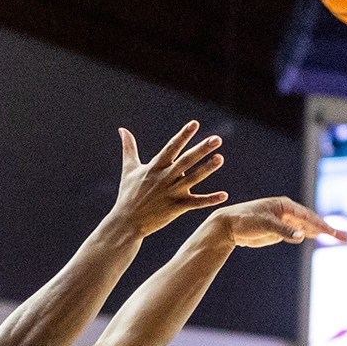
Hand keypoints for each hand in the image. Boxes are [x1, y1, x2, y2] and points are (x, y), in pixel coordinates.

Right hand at [112, 121, 229, 235]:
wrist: (126, 222)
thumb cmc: (127, 194)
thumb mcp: (128, 169)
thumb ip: (129, 147)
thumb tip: (122, 129)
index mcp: (155, 167)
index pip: (171, 148)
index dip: (183, 135)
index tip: (194, 124)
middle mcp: (164, 178)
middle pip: (186, 161)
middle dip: (201, 149)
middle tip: (217, 139)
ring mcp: (171, 193)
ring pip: (193, 178)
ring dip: (207, 169)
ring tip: (220, 158)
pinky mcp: (176, 207)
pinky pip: (196, 203)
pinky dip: (210, 199)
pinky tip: (224, 195)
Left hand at [204, 197, 346, 246]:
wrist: (229, 227)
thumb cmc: (244, 221)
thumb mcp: (264, 225)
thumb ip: (283, 230)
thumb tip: (301, 236)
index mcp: (285, 206)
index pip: (309, 217)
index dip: (324, 227)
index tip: (335, 235)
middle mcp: (288, 212)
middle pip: (313, 221)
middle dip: (330, 230)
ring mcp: (285, 221)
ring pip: (308, 227)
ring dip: (323, 232)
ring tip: (342, 237)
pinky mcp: (280, 231)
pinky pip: (300, 233)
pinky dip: (312, 235)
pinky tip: (320, 237)